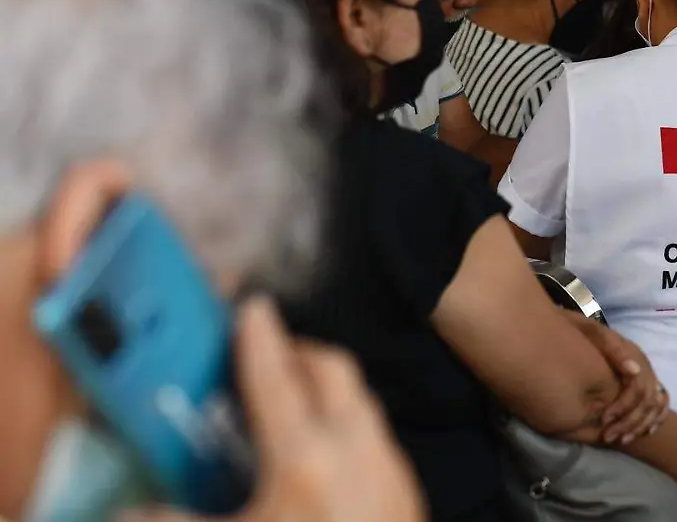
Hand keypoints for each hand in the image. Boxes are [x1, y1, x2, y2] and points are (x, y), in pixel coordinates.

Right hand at [120, 299, 426, 521]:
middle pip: (332, 370)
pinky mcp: (408, 490)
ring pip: (360, 399)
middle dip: (298, 352)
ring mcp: (389, 467)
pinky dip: (350, 423)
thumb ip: (178, 521)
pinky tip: (329, 451)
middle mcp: (355, 449)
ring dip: (328, 387)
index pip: (277, 377)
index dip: (259, 336)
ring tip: (294, 400)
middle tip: (267, 356)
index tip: (251, 307)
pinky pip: (377, 434)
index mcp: (305, 459)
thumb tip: (137, 511)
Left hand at [565, 312, 669, 444]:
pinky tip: (645, 432)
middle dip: (629, 421)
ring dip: (639, 425)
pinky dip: (656, 419)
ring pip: (655, 405)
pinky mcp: (646, 382)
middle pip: (648, 400)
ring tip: (620, 440)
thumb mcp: (592, 333)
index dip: (623, 406)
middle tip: (608, 437)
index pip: (638, 387)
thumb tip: (633, 370)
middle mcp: (643, 365)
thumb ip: (612, 348)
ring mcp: (647, 374)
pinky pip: (661, 403)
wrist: (577, 328)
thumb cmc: (582, 333)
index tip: (604, 419)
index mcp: (632, 354)